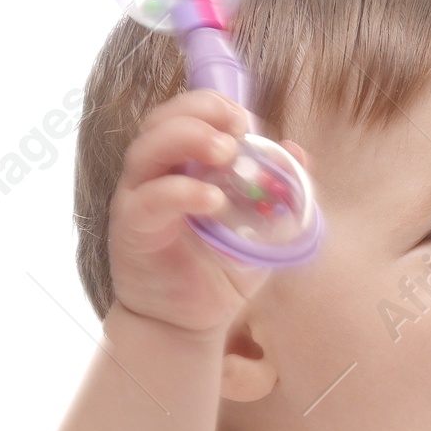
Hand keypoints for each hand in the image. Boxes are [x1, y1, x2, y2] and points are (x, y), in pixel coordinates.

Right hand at [107, 89, 282, 335]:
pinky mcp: (132, 229)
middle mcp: (154, 174)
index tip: (246, 119)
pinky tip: (213, 200)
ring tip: (226, 152)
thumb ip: (279, 194)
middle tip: (237, 126)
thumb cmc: (220, 274)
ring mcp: (138, 199)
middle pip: (162, 121)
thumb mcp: (260, 230)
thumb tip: (298, 153)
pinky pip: (151, 199)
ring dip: (187, 139)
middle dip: (200, 112)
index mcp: (180, 165)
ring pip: (148, 149)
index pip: (186, 115)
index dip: (213, 106)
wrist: (188, 325)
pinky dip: (182, 192)